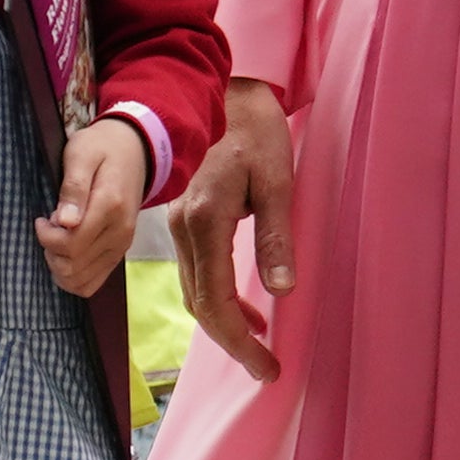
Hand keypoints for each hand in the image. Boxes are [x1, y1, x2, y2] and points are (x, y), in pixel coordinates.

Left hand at [36, 115, 148, 298]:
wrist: (134, 150)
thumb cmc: (100, 148)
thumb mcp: (81, 154)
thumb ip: (74, 187)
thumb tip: (66, 222)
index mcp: (110, 207)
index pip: (71, 244)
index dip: (47, 236)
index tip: (42, 218)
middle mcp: (120, 232)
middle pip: (73, 266)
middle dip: (50, 251)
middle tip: (49, 226)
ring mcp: (122, 245)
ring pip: (82, 281)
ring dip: (59, 266)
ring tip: (57, 239)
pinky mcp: (120, 252)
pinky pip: (93, 282)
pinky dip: (73, 275)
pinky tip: (66, 251)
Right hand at [171, 78, 296, 381]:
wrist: (225, 90)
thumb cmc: (255, 129)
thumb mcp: (278, 181)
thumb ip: (276, 237)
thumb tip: (281, 291)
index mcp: (206, 220)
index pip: (216, 301)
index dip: (239, 342)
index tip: (267, 366)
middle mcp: (183, 228)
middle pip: (200, 305)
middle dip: (231, 343)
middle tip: (265, 368)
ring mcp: (178, 224)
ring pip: (195, 291)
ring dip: (224, 323)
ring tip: (259, 345)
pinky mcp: (183, 219)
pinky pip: (196, 273)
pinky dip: (216, 298)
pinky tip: (245, 309)